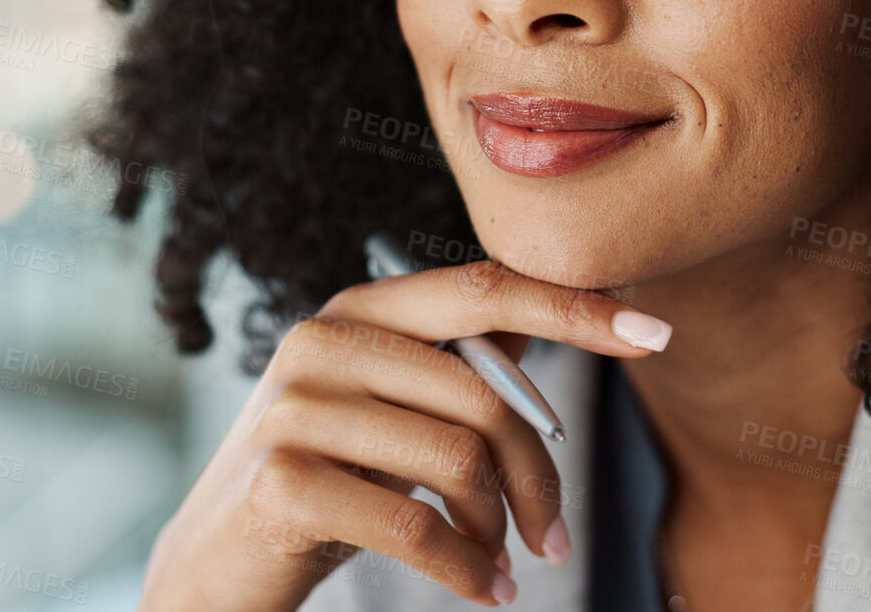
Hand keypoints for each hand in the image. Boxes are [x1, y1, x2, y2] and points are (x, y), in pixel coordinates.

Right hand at [136, 258, 674, 610]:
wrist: (214, 568)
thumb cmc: (324, 485)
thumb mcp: (388, 412)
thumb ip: (456, 367)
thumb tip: (564, 325)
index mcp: (356, 309)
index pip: (484, 288)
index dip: (574, 307)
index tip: (656, 333)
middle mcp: (321, 340)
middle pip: (486, 392)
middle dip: (541, 474)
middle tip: (557, 538)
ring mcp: (295, 410)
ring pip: (460, 459)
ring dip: (501, 528)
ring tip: (505, 563)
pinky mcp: (283, 483)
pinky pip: (418, 524)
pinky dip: (468, 568)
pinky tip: (483, 587)